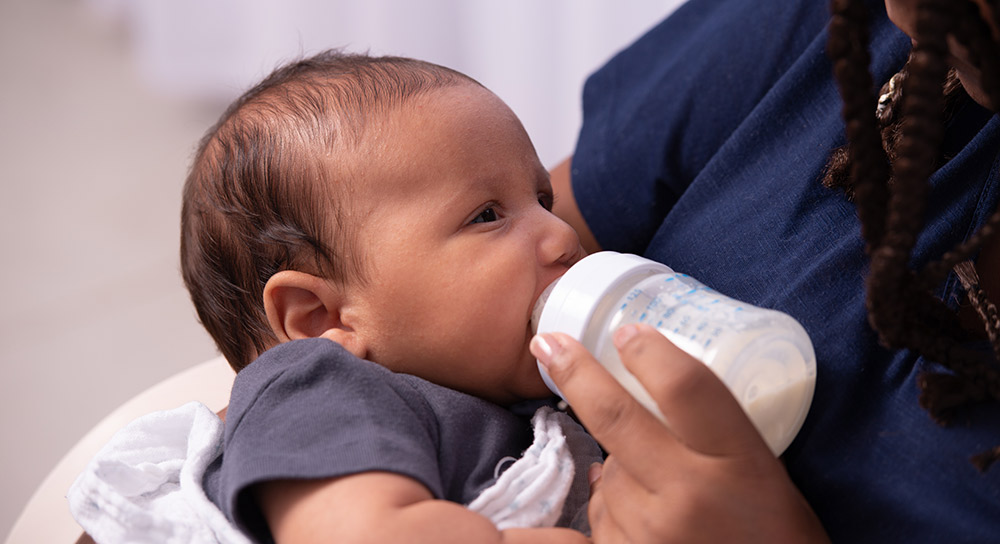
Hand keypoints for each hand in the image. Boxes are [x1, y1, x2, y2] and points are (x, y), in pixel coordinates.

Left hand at [530, 324, 827, 542]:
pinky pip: (600, 514)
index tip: (627, 331)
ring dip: (619, 468)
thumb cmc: (775, 536)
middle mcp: (690, 494)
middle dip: (575, 373)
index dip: (650, 352)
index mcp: (738, 462)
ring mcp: (652, 531)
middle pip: (616, 416)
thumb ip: (709, 440)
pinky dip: (613, 507)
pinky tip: (646, 521)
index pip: (685, 386)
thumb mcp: (762, 476)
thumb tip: (631, 415)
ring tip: (663, 493)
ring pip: (608, 471)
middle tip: (545, 342)